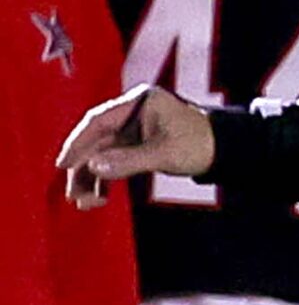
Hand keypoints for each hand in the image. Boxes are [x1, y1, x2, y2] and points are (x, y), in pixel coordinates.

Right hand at [59, 86, 214, 209]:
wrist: (229, 150)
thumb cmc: (202, 144)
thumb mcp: (165, 153)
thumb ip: (129, 160)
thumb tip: (94, 168)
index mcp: (138, 102)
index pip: (98, 122)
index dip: (78, 143)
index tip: (63, 164)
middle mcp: (133, 113)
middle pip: (98, 140)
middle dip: (84, 167)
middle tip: (72, 193)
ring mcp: (136, 129)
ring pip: (106, 153)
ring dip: (93, 177)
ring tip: (84, 202)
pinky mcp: (141, 145)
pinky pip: (118, 161)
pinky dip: (109, 177)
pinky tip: (100, 197)